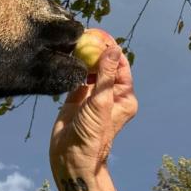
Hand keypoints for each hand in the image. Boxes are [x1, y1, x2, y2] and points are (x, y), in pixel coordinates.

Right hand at [50, 44, 137, 171]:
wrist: (71, 157)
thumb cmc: (93, 133)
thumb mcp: (101, 101)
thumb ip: (105, 74)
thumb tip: (113, 49)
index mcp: (123, 96)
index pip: (120, 65)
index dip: (111, 48)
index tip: (100, 34)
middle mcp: (109, 95)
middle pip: (105, 66)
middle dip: (97, 50)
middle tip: (85, 34)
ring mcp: (92, 97)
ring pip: (90, 71)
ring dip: (85, 57)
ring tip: (76, 42)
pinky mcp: (76, 99)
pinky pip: (77, 78)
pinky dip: (73, 67)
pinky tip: (68, 56)